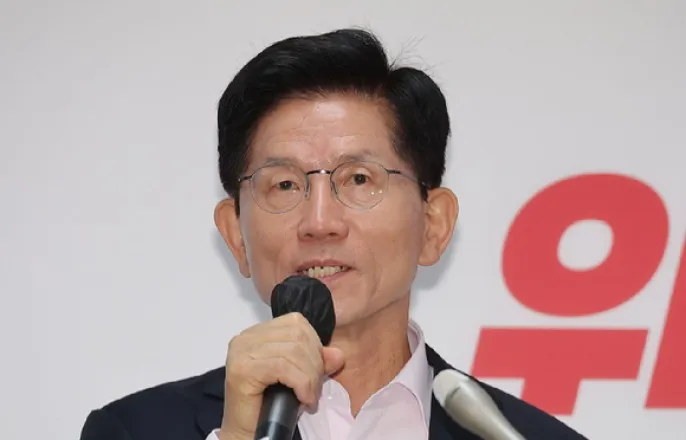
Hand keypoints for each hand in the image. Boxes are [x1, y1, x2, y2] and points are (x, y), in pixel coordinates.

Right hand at [217, 312, 344, 439]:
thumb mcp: (299, 378)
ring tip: (309, 396)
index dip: (314, 345)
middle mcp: (246, 338)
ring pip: (293, 350)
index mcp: (258, 333)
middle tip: (314, 389)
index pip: (296, 323)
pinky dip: (301, 383)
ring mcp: (242, 352)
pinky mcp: (243, 369)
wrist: (249, 433)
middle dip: (314, 363)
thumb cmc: (269, 406)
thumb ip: (316, 361)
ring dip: (310, 376)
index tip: (315, 370)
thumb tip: (337, 354)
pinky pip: (283, 366)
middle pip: (297, 335)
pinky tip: (303, 398)